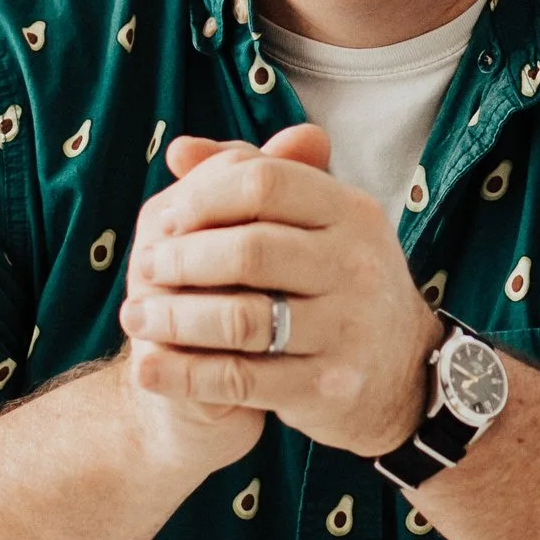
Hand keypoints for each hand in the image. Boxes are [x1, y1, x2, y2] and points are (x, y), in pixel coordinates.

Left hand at [119, 121, 440, 457]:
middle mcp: (356, 266)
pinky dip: (186, 375)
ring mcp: (347, 330)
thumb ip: (254, 178)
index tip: (166, 220)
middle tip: (147, 266)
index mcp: (352, 212)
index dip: (203, 197)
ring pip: (240, 318)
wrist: (403, 375)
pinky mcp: (328, 387)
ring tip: (136, 317)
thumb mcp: (320, 223)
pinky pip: (241, 379)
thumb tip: (181, 151)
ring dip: (174, 317)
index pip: (264, 182)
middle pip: (249, 249)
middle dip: (182, 258)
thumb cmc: (341, 282)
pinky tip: (149, 368)